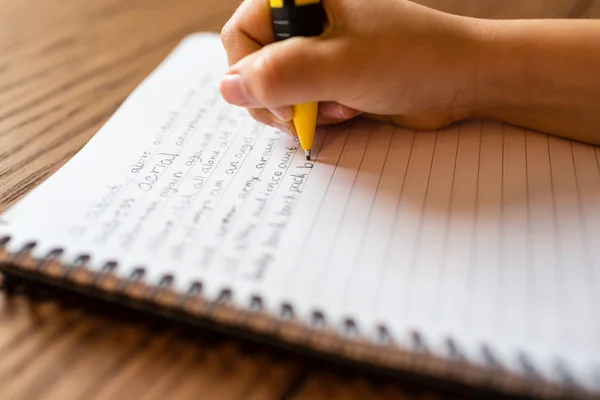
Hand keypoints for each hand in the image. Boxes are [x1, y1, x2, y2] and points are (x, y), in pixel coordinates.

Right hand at [219, 0, 484, 135]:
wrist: (460, 80)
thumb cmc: (409, 59)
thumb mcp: (339, 66)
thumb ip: (279, 76)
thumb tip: (227, 88)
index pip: (239, 36)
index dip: (252, 74)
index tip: (287, 101)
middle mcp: (303, 23)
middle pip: (252, 68)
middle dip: (279, 99)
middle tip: (310, 111)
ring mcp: (316, 52)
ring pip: (274, 91)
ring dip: (302, 111)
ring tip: (341, 107)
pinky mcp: (330, 78)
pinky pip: (300, 104)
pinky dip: (317, 116)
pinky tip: (347, 111)